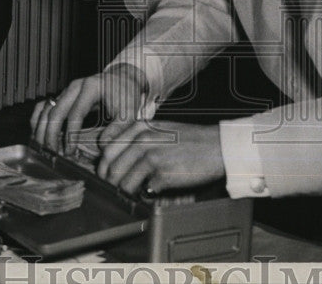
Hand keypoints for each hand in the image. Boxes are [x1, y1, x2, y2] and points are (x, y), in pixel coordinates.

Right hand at [30, 64, 146, 152]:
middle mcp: (75, 86)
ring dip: (41, 129)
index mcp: (91, 87)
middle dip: (51, 134)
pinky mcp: (63, 95)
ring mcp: (67, 90)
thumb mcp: (128, 110)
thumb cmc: (125, 94)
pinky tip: (37, 134)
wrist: (123, 78)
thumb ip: (118, 128)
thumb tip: (102, 145)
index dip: (70, 134)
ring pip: (46, 108)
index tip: (69, 151)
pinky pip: (44, 106)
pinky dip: (38, 120)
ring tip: (42, 148)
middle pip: (56, 110)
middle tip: (51, 153)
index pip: (76, 113)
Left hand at [97, 121, 224, 194]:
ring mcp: (151, 156)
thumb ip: (137, 139)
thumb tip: (114, 159)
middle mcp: (143, 139)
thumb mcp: (160, 130)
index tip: (107, 173)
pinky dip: (145, 194)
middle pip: (110, 167)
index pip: (106, 147)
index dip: (104, 164)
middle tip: (119, 188)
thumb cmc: (190, 140)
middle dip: (112, 181)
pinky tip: (154, 190)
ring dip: (127, 191)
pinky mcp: (161, 174)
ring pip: (122, 182)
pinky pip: (141, 191)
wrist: (216, 147)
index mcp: (140, 126)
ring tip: (137, 190)